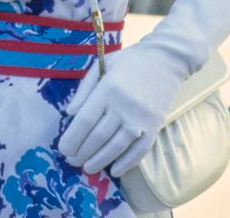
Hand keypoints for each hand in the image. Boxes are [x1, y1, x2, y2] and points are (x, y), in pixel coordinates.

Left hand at [59, 39, 185, 176]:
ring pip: (116, 147)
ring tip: (87, 168)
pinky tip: (115, 170)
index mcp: (108, 88)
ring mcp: (140, 118)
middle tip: (72, 161)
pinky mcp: (154, 126)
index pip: (86, 120)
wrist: (166, 59)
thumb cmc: (130, 60)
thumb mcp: (103, 64)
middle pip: (98, 137)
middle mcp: (123, 105)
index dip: (72, 138)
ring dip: (100, 161)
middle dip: (82, 153)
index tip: (63, 149)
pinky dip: (127, 163)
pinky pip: (140, 151)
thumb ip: (85, 88)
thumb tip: (69, 113)